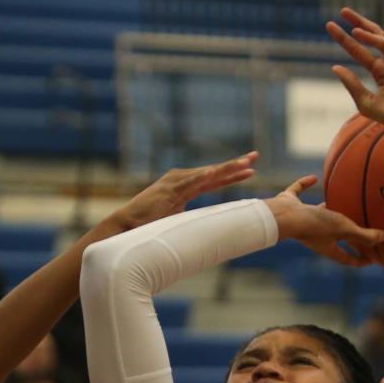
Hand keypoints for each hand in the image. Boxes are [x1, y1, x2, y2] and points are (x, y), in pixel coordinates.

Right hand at [112, 153, 259, 230]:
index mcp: (186, 186)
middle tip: (255, 156)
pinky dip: (202, 177)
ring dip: (226, 168)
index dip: (232, 174)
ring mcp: (175, 183)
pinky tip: (215, 172)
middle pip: (214, 172)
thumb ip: (191, 215)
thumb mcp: (177, 218)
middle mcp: (182, 180)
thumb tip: (205, 223)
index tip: (250, 169)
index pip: (214, 179)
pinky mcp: (168, 191)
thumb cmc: (150, 225)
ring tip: (244, 164)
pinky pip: (188, 183)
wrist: (128, 226)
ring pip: (206, 175)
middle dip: (235, 164)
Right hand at [265, 175, 383, 266]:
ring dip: (329, 211)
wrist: (283, 216)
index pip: (347, 258)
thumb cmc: (314, 225)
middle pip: (334, 238)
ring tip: (340, 203)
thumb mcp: (343, 229)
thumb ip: (364, 234)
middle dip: (346, 237)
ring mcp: (302, 220)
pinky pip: (299, 194)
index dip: (360, 260)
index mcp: (328, 247)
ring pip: (318, 216)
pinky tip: (314, 178)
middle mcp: (315, 236)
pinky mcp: (291, 205)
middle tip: (360, 233)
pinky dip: (305, 186)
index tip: (372, 259)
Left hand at [326, 10, 383, 155]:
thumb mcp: (367, 103)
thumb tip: (334, 67)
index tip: (329, 27)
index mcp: (380, 72)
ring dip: (372, 36)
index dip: (345, 40)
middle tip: (343, 11)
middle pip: (373, 36)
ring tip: (357, 33)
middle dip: (358, 22)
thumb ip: (352, 85)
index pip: (359, 51)